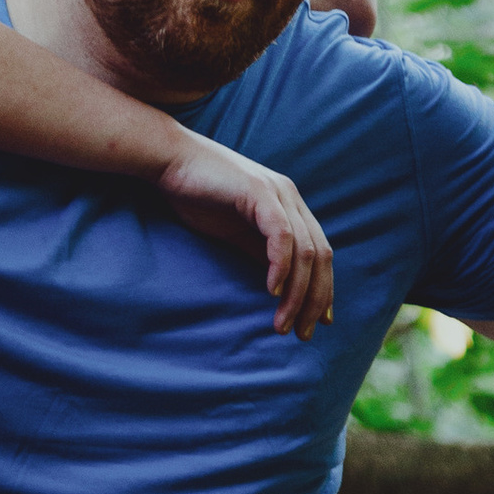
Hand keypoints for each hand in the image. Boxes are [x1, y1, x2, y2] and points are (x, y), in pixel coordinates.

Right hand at [154, 134, 335, 337]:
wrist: (169, 160)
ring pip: (305, 251)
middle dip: (315, 300)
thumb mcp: (236, 231)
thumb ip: (260, 252)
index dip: (324, 290)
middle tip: (302, 333)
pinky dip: (280, 266)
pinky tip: (270, 291)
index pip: (321, 254)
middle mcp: (291, 198)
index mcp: (290, 206)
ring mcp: (278, 193)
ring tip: (282, 323)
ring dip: (297, 293)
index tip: (318, 323)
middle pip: (321, 257)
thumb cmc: (197, 195)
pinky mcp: (259, 192)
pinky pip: (281, 235)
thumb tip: (279, 288)